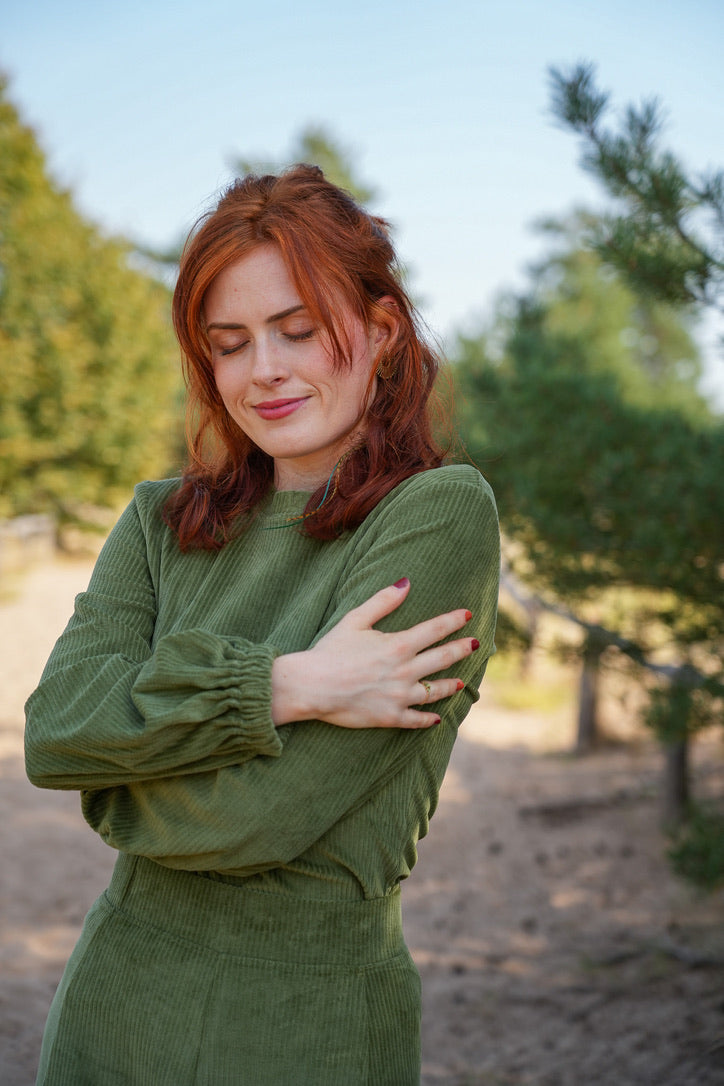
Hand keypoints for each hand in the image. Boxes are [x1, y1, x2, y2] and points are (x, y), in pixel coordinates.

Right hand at [271, 578, 477, 729]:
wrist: (312, 686)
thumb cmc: (330, 650)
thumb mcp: (356, 619)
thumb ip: (383, 601)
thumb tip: (406, 582)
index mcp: (398, 645)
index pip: (434, 630)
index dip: (453, 621)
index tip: (468, 615)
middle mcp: (405, 671)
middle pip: (442, 658)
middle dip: (461, 649)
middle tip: (476, 645)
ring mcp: (399, 696)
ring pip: (435, 691)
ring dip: (451, 685)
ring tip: (461, 682)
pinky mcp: (390, 716)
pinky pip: (416, 719)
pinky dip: (428, 719)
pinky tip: (437, 718)